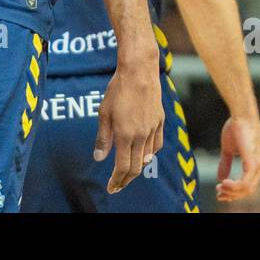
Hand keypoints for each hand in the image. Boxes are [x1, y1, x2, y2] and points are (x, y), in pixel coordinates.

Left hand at [94, 57, 163, 193]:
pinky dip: (149, 154)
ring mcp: (152, 129)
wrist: (139, 71)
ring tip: (127, 172)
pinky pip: (156, 145)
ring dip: (137, 168)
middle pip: (136, 167)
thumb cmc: (118, 90)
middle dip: (126, 180)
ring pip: (147, 158)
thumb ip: (103, 138)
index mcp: (125, 134)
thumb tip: (99, 158)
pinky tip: (143, 155)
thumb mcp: (104, 113)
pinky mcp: (160, 122)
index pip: (122, 167)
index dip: (116, 180)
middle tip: (117, 185)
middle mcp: (141, 135)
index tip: (111, 187)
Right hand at [216, 115, 259, 201]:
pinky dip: (234, 186)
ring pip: (247, 188)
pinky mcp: (253, 160)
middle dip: (232, 195)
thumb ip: (226, 163)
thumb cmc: (236, 127)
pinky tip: (223, 182)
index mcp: (257, 164)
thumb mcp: (229, 149)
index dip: (234, 192)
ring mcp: (258, 164)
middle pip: (248, 190)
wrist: (241, 113)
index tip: (219, 191)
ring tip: (219, 188)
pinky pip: (245, 181)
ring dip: (231, 191)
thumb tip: (220, 178)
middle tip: (217, 193)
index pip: (248, 185)